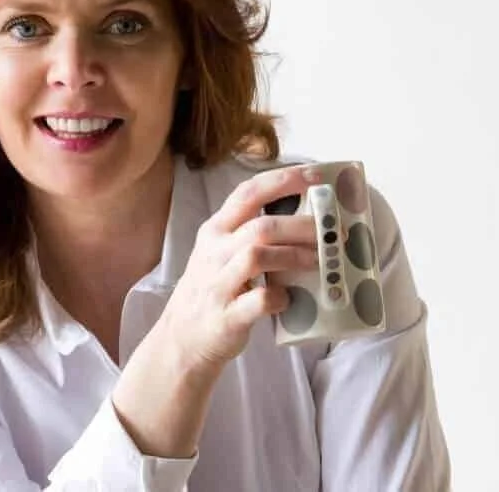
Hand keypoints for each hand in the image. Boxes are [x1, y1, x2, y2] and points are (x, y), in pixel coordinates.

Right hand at [160, 165, 320, 375]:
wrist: (181, 338)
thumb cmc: (213, 289)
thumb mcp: (221, 252)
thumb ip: (250, 234)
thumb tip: (307, 219)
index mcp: (215, 230)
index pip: (248, 193)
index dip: (283, 180)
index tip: (315, 175)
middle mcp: (213, 252)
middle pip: (262, 227)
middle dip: (302, 225)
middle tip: (332, 232)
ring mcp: (218, 283)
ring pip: (257, 256)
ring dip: (295, 256)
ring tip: (320, 262)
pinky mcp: (226, 315)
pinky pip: (258, 300)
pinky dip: (279, 297)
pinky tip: (289, 298)